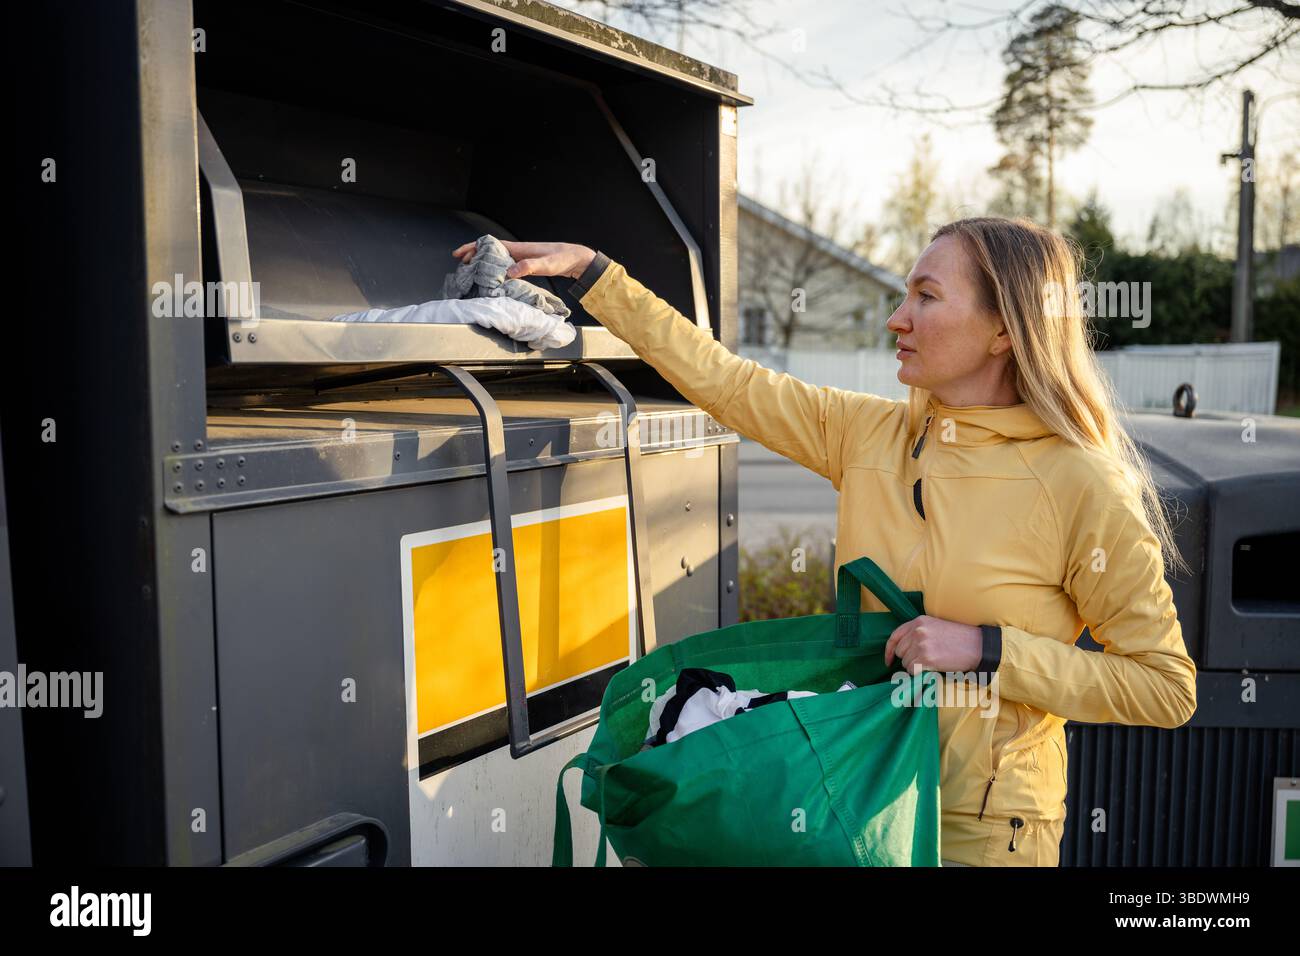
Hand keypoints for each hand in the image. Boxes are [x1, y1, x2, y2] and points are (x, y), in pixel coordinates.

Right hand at [451, 240, 595, 279]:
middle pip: (490, 250)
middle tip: (460, 263)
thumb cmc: (564, 258)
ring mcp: (522, 257)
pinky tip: (492, 276)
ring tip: (471, 270)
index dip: (475, 247)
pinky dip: (495, 269)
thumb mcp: (547, 264)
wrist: (577, 259)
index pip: (492, 245)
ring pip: (497, 258)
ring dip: (483, 262)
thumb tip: (510, 272)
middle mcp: (518, 251)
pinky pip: (505, 265)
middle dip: (474, 254)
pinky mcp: (526, 265)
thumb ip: (529, 267)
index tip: (462, 253)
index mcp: (520, 248)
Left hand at [884, 616, 982, 675]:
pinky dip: (919, 673)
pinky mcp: (926, 659)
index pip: (894, 636)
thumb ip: (918, 633)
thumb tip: (902, 650)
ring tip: (931, 663)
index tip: (888, 661)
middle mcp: (917, 631)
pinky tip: (932, 668)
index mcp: (918, 621)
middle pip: (899, 651)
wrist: (977, 646)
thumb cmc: (958, 638)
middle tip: (923, 661)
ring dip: (915, 667)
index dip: (889, 650)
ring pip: (905, 663)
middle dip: (908, 659)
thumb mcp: (935, 626)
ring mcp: (921, 645)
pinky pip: (912, 671)